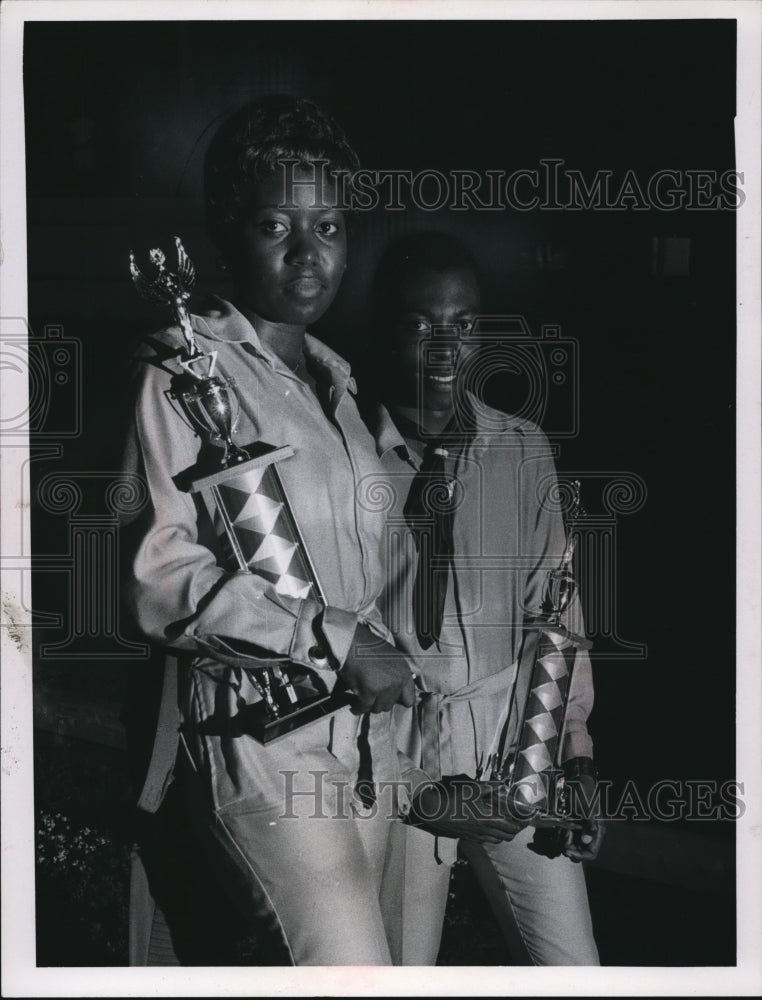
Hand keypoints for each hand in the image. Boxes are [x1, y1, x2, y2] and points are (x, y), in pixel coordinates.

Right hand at [338, 622, 416, 713]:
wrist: (352, 642)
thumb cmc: (369, 647)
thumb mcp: (393, 657)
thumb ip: (398, 675)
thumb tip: (399, 692)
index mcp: (405, 673)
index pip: (409, 700)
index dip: (397, 700)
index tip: (388, 698)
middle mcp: (397, 681)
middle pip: (390, 705)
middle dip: (380, 702)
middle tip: (371, 695)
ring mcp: (383, 688)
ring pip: (377, 708)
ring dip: (369, 704)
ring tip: (362, 697)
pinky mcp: (369, 692)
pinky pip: (363, 708)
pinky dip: (358, 707)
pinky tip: (354, 704)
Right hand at [409, 777, 528, 844]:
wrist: (435, 812)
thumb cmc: (454, 799)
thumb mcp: (473, 789)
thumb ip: (490, 787)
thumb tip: (502, 785)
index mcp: (488, 820)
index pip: (512, 828)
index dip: (522, 824)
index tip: (527, 819)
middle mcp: (485, 831)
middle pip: (507, 837)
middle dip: (515, 830)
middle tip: (518, 821)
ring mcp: (476, 836)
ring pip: (497, 840)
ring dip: (504, 834)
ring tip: (506, 824)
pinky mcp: (468, 837)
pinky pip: (486, 840)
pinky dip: (493, 836)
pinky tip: (489, 826)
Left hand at [562, 771, 605, 862]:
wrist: (576, 778)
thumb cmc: (583, 792)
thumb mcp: (586, 808)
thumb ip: (589, 825)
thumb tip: (587, 841)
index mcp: (597, 831)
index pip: (591, 853)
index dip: (579, 855)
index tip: (567, 850)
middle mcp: (589, 832)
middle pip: (580, 851)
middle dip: (570, 849)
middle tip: (562, 840)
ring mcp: (580, 829)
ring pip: (571, 845)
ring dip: (563, 842)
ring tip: (560, 832)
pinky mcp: (571, 824)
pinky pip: (565, 837)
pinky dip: (559, 836)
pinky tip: (557, 830)